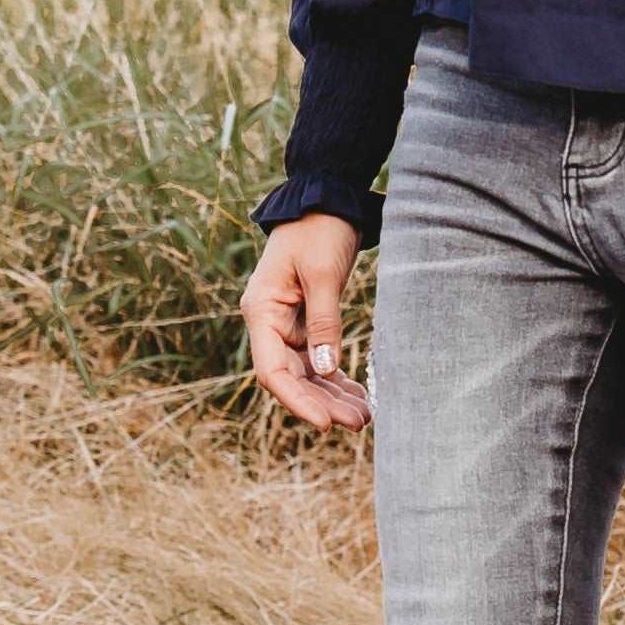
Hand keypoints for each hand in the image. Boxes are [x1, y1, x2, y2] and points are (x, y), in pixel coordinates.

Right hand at [242, 215, 368, 427]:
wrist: (326, 200)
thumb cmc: (319, 231)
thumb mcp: (323, 275)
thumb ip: (324, 322)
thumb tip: (326, 370)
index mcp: (261, 311)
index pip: (272, 371)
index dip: (297, 401)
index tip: (324, 423)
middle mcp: (269, 323)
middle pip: (292, 377)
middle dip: (322, 403)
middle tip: (358, 422)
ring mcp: (287, 324)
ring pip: (307, 372)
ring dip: (332, 395)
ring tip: (363, 416)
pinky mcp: (306, 321)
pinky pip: (318, 358)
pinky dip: (336, 377)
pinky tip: (358, 395)